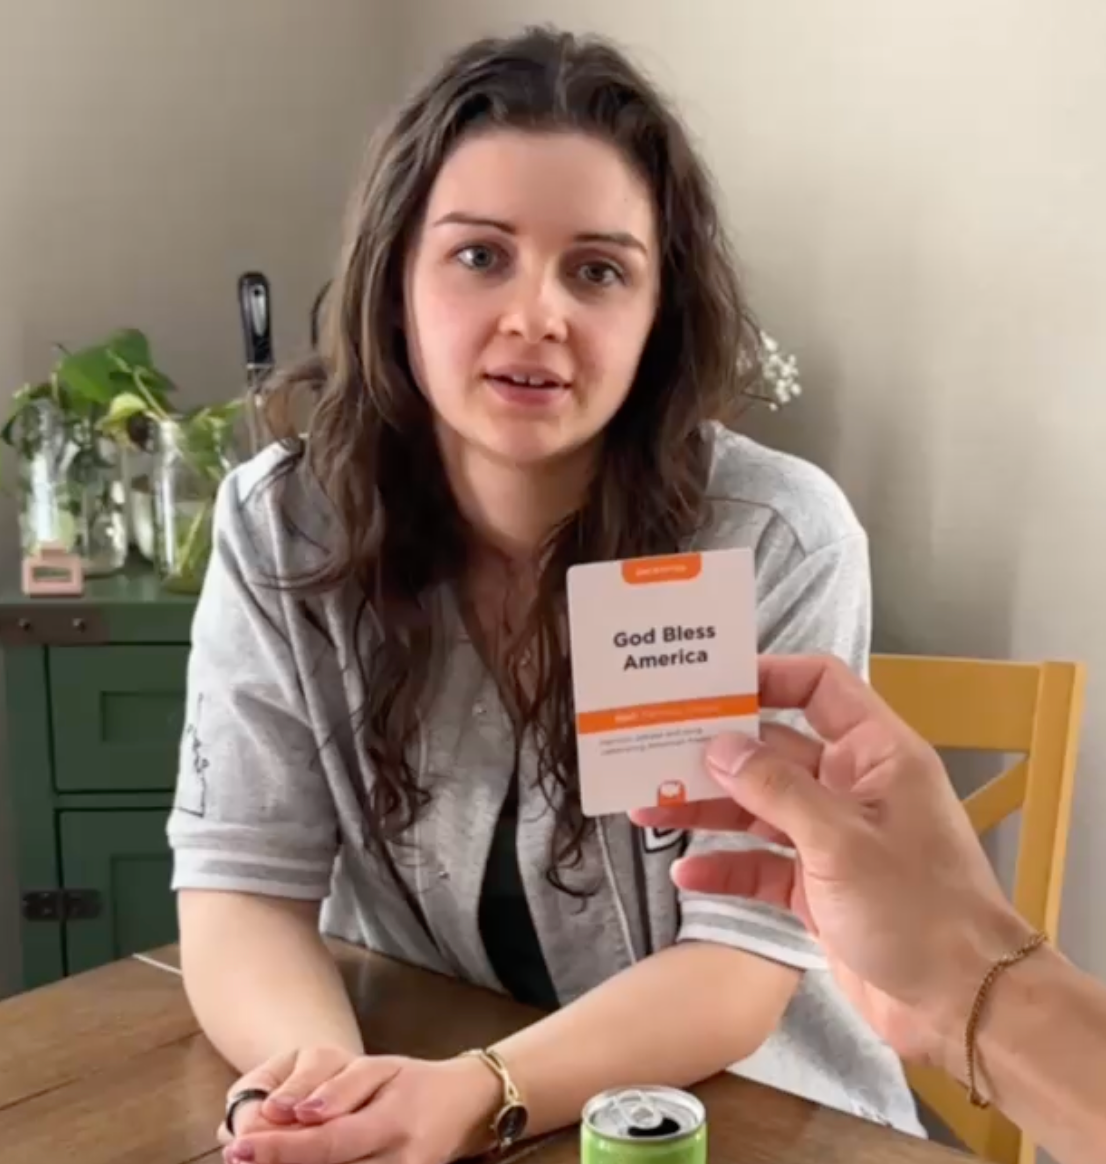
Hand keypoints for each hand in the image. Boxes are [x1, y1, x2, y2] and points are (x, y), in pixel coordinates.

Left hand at [223, 1052, 500, 1163]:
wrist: (468, 1106)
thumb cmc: (413, 1083)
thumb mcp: (380, 1069)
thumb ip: (338, 1089)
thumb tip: (294, 1112)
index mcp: (393, 1119)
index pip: (327, 1141)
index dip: (281, 1148)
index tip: (238, 1145)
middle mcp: (399, 1159)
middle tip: (235, 1155)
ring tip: (255, 1160)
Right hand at [631, 653, 1033, 1069]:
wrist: (962, 1005)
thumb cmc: (917, 906)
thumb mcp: (840, 840)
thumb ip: (776, 789)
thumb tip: (719, 746)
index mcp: (876, 754)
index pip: (819, 688)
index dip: (767, 676)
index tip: (708, 685)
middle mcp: (851, 787)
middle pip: (775, 750)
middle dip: (718, 751)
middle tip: (655, 746)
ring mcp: (833, 839)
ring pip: (760, 808)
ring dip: (709, 807)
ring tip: (648, 807)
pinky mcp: (818, 888)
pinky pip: (762, 864)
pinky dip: (727, 865)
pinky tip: (686, 873)